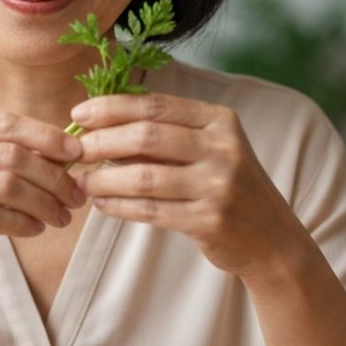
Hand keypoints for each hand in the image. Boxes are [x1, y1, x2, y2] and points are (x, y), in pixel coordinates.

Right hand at [0, 112, 84, 289]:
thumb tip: (59, 152)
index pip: (6, 123)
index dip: (48, 136)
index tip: (79, 152)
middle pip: (12, 155)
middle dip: (54, 176)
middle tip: (76, 195)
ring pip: (6, 186)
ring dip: (44, 203)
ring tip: (61, 217)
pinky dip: (22, 223)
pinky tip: (36, 229)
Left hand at [72, 93, 313, 276]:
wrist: (272, 239)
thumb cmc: (226, 187)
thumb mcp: (208, 150)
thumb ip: (164, 135)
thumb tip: (98, 125)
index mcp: (220, 120)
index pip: (155, 105)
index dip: (111, 107)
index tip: (78, 113)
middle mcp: (223, 148)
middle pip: (146, 136)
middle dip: (101, 142)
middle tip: (73, 150)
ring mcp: (219, 185)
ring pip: (144, 177)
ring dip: (104, 178)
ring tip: (80, 181)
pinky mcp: (210, 220)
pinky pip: (150, 210)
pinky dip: (119, 205)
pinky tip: (101, 202)